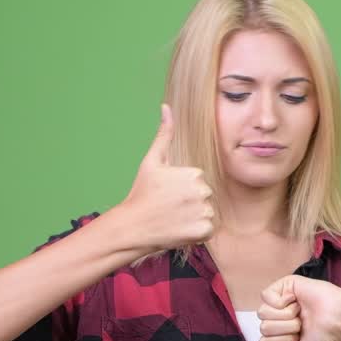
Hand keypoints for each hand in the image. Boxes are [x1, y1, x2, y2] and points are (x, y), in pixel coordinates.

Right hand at [115, 105, 214, 251]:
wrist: (132, 227)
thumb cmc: (141, 193)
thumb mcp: (151, 162)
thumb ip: (164, 135)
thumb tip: (166, 107)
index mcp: (193, 174)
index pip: (198, 182)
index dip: (182, 189)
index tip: (167, 194)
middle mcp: (201, 191)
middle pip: (204, 197)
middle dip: (190, 203)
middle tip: (169, 208)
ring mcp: (203, 212)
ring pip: (207, 213)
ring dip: (194, 218)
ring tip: (173, 219)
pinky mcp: (204, 231)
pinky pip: (208, 230)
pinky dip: (197, 233)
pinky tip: (179, 230)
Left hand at [259, 275, 340, 340]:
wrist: (339, 320)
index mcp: (282, 332)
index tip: (300, 339)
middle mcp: (280, 316)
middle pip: (262, 328)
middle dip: (285, 330)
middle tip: (304, 325)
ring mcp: (281, 299)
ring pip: (263, 314)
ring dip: (286, 317)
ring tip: (303, 313)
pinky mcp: (285, 284)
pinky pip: (267, 296)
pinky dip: (282, 302)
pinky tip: (297, 301)